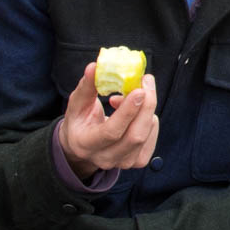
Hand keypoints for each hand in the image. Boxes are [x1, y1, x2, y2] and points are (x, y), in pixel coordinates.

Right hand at [60, 63, 158, 178]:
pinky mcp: (138, 160)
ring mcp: (124, 162)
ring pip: (146, 133)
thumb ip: (87, 86)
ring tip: (131, 96)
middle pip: (135, 136)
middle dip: (146, 106)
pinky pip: (152, 135)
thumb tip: (94, 67)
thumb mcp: (77, 103)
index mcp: (86, 144)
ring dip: (145, 109)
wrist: (82, 145)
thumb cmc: (79, 120)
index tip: (139, 90)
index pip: (112, 132)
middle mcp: (105, 158)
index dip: (128, 111)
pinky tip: (136, 112)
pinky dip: (149, 118)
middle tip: (146, 81)